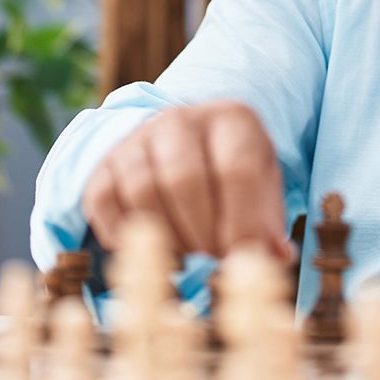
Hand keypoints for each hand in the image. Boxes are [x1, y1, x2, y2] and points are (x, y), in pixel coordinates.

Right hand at [81, 100, 293, 262]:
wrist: (185, 144)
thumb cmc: (232, 172)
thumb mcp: (261, 187)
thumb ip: (268, 223)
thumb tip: (276, 258)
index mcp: (232, 118)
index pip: (237, 170)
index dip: (241, 223)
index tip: (242, 260)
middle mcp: (181, 118)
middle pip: (184, 180)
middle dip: (201, 234)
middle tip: (213, 261)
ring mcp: (138, 137)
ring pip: (143, 193)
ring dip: (167, 238)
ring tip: (189, 257)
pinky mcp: (105, 162)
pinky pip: (104, 202)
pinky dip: (125, 236)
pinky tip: (151, 249)